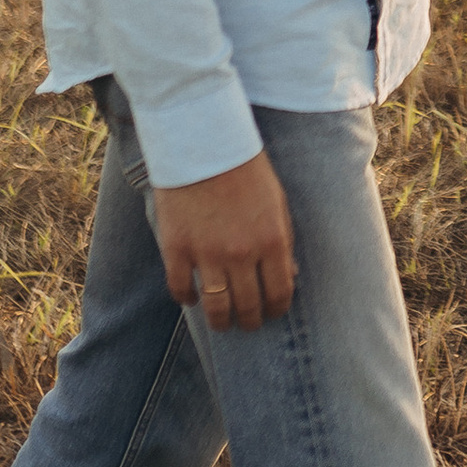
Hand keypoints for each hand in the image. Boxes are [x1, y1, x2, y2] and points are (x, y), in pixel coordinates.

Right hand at [154, 151, 297, 329]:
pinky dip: (186, 299)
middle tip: (247, 323)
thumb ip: (284, 240)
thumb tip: (289, 275)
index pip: (279, 293)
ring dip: (221, 321)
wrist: (205, 143)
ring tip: (221, 323)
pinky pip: (180, 289)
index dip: (277, 309)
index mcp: (272, 240)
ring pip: (216, 307)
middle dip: (250, 321)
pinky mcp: (176, 248)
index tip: (272, 313)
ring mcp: (207, 253)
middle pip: (248, 306)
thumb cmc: (246, 170)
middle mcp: (241, 253)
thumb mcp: (277, 202)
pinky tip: (191, 299)